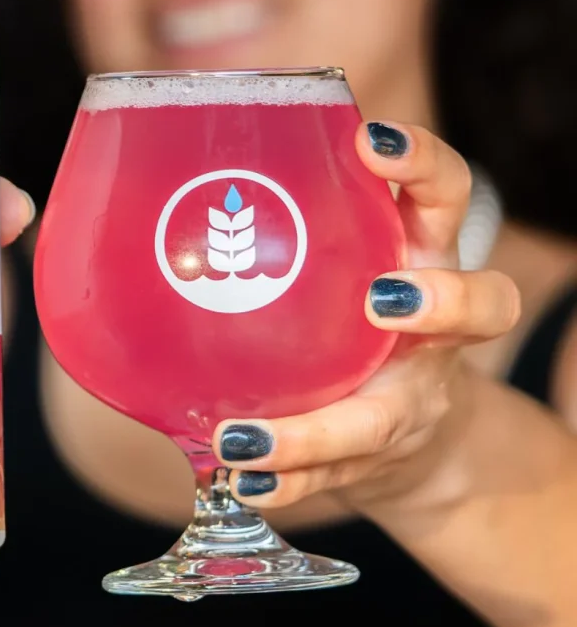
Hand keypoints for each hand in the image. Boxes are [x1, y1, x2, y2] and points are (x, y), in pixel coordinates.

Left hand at [211, 122, 520, 515]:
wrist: (400, 428)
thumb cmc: (346, 317)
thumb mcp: (331, 259)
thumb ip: (272, 231)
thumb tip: (141, 199)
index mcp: (416, 254)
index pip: (444, 193)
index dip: (423, 164)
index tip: (371, 143)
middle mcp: (431, 326)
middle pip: (485, 303)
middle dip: (441, 301)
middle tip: (381, 300)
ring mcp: (412, 398)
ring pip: (395, 417)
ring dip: (318, 433)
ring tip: (243, 441)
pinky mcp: (377, 456)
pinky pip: (336, 475)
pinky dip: (288, 483)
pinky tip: (240, 481)